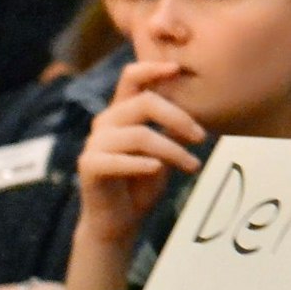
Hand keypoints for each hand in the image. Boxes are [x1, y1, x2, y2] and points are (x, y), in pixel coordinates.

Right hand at [77, 60, 205, 245]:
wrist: (119, 221)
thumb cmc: (143, 182)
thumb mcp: (164, 149)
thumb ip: (172, 127)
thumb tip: (199, 103)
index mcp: (122, 112)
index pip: (131, 78)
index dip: (152, 68)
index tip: (177, 68)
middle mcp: (105, 122)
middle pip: (143, 103)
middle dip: (179, 118)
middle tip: (202, 138)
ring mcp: (94, 144)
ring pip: (139, 135)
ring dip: (172, 150)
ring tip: (193, 166)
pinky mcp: (89, 166)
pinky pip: (116, 160)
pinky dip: (140, 164)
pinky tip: (158, 170)